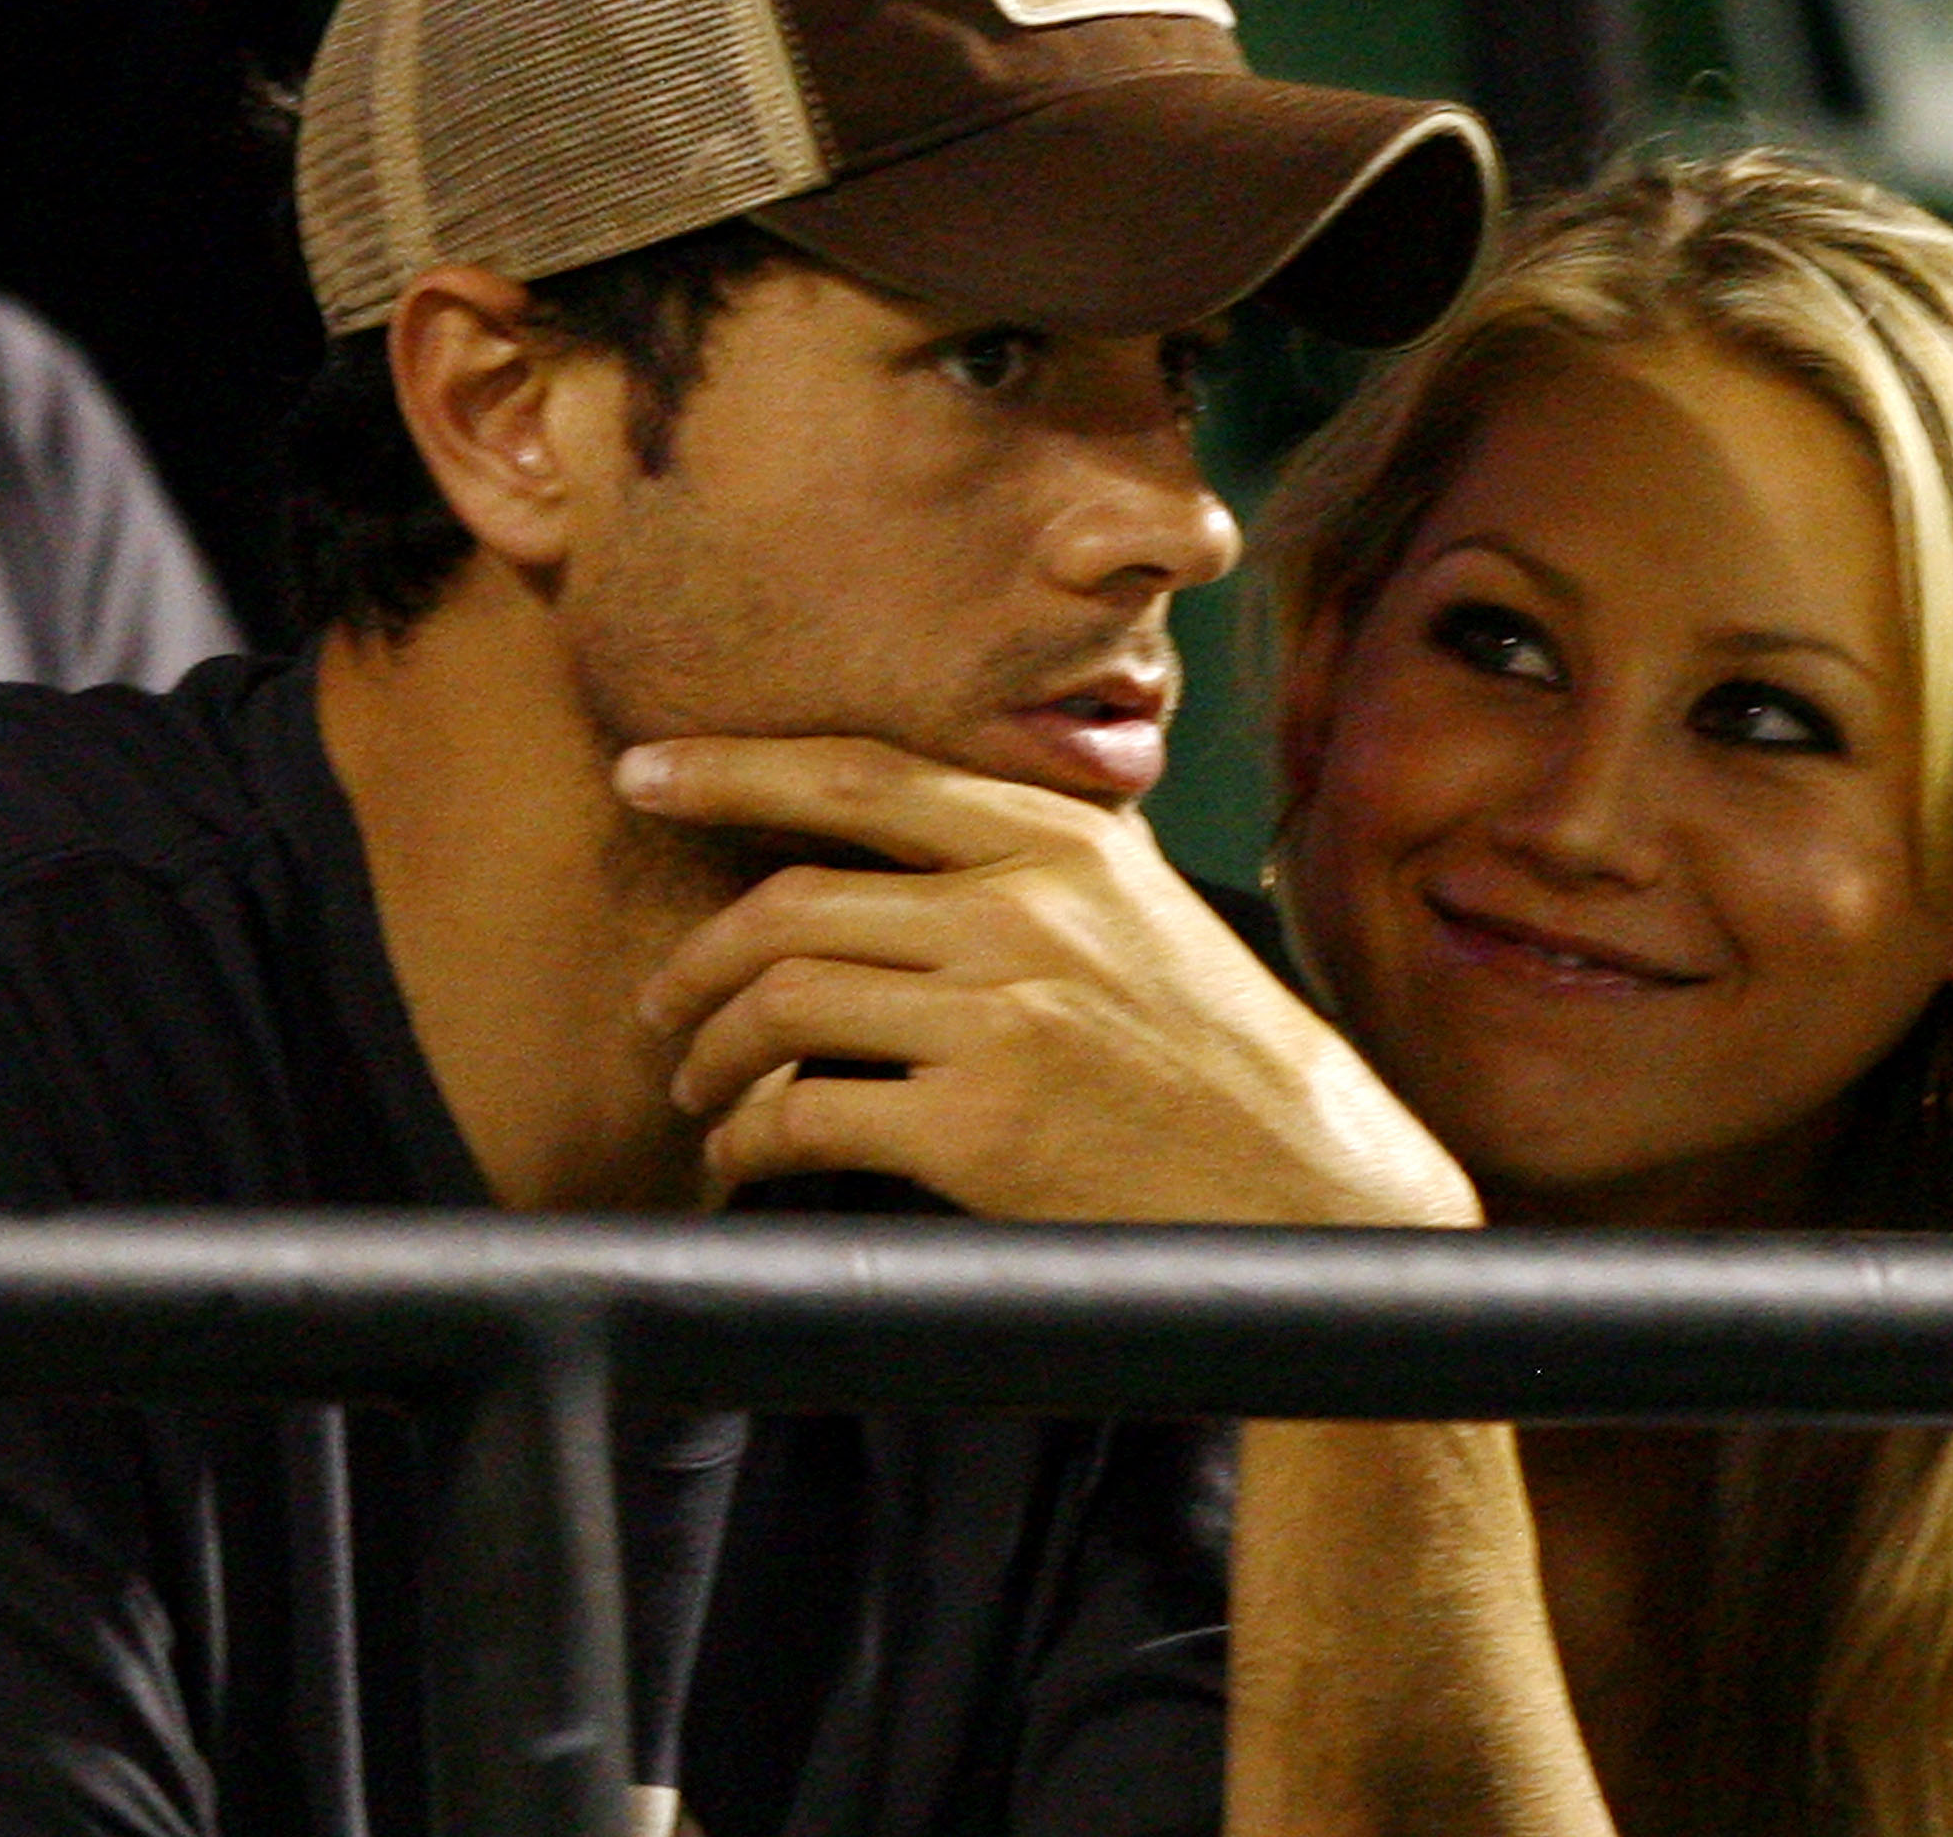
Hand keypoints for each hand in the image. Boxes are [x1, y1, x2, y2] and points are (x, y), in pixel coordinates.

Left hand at [620, 736, 1480, 1227]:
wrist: (1308, 1182)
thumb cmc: (1213, 1053)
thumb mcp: (1139, 910)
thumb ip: (1032, 858)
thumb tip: (887, 824)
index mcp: (1061, 840)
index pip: (857, 774)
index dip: (731, 771)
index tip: (645, 774)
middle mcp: (1025, 910)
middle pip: (789, 899)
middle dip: (693, 958)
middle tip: (660, 1005)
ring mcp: (1002, 1017)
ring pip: (780, 1003)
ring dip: (708, 1053)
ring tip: (698, 1088)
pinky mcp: (979, 1128)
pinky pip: (805, 1116)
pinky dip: (747, 1140)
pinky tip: (744, 1159)